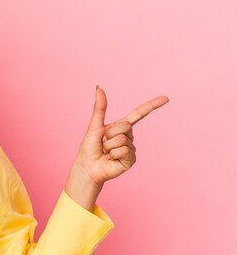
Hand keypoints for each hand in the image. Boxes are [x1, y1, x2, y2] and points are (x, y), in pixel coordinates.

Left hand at [64, 86, 168, 209]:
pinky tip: (110, 158)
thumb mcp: (95, 125)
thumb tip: (98, 87)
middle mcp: (128, 136)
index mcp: (121, 126)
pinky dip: (113, 154)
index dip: (152, 105)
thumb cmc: (89, 148)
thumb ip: (99, 107)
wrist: (87, 167)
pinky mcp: (131, 159)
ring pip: (123, 139)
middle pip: (125, 126)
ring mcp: (131, 148)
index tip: (167, 98)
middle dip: (110, 134)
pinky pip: (124, 150)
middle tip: (103, 142)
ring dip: (109, 145)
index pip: (140, 113)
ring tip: (105, 152)